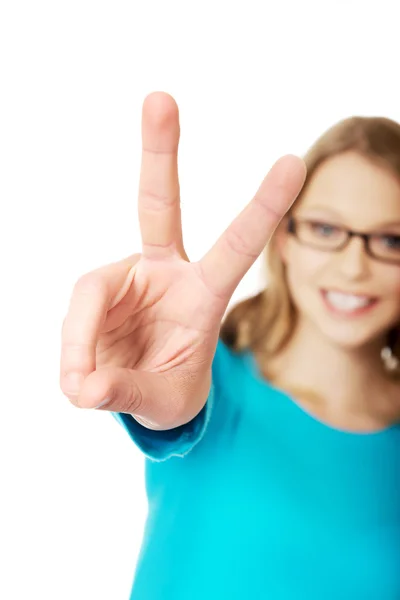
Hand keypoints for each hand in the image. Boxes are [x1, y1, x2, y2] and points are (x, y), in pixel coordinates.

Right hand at [60, 92, 305, 428]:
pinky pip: (74, 314)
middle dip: (160, 153)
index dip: (261, 208)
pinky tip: (80, 377)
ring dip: (81, 343)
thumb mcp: (163, 400)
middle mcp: (166, 272)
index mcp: (205, 294)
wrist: (145, 392)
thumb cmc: (171, 389)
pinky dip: (71, 350)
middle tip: (160, 98)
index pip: (236, 247)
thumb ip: (128, 391)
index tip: (290, 162)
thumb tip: (83, 386)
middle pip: (158, 204)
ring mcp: (128, 277)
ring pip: (90, 291)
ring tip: (85, 387)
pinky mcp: (97, 291)